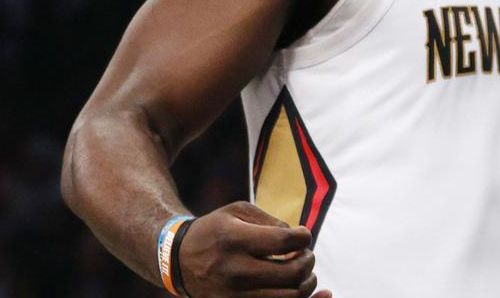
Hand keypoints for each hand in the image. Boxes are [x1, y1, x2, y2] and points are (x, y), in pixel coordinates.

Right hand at [177, 202, 331, 297]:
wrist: (179, 261)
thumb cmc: (215, 231)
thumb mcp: (238, 211)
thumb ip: (272, 222)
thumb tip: (300, 240)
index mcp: (234, 240)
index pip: (285, 242)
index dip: (303, 238)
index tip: (302, 236)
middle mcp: (235, 271)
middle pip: (293, 273)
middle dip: (308, 261)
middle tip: (305, 255)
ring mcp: (235, 295)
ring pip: (291, 297)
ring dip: (306, 283)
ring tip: (300, 271)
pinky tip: (320, 294)